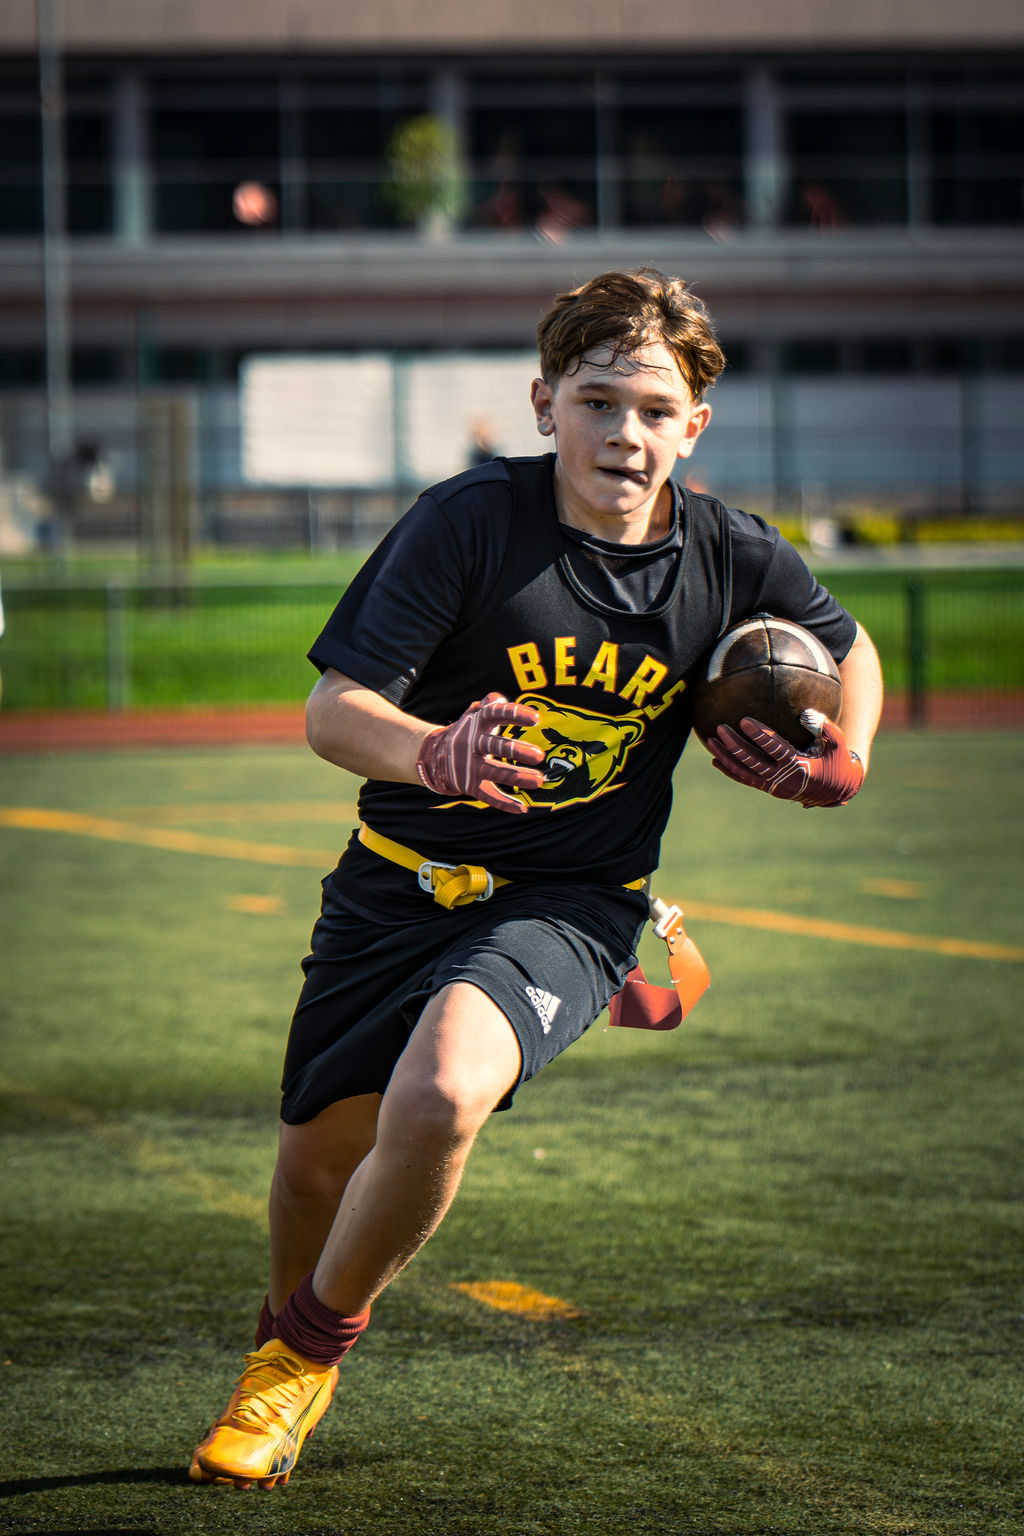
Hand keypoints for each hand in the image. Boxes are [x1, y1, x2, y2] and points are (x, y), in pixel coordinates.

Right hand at [416, 693, 545, 813]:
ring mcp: (469, 766)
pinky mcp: (469, 785)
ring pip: (495, 772)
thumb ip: (490, 703)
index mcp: (476, 722)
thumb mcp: (474, 714)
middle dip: (517, 751)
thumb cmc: (466, 731)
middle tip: (539, 755)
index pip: (495, 714)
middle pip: (495, 746)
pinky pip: (488, 795)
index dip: (515, 715)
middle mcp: (471, 743)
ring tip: (538, 781)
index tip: (535, 719)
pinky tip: (522, 808)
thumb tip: (499, 698)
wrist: (433, 756)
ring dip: (517, 777)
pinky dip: (504, 803)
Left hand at [707, 709, 864, 808]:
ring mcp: (775, 787)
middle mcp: (784, 780)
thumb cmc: (838, 761)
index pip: (774, 748)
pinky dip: (731, 771)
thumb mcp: (838, 744)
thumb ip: (825, 727)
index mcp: (800, 767)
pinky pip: (746, 780)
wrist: (838, 790)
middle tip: (720, 728)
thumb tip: (806, 713)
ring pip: (745, 773)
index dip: (758, 735)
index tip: (743, 720)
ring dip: (726, 758)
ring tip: (710, 741)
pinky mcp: (770, 789)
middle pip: (753, 762)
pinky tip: (716, 760)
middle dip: (735, 745)